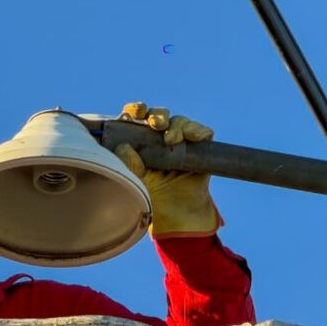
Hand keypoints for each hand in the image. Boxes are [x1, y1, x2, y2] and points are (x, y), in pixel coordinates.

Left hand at [114, 102, 221, 237]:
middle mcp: (160, 138)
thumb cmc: (152, 196)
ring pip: (180, 122)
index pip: (137, 118)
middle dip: (158, 115)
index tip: (136, 112)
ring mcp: (182, 142)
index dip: (136, 110)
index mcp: (140, 141)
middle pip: (159, 115)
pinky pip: (203, 132)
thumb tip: (123, 147)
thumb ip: (128, 165)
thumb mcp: (136, 181)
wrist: (176, 214)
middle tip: (157, 125)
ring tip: (173, 140)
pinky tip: (195, 137)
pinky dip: (199, 130)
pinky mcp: (200, 149)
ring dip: (177, 125)